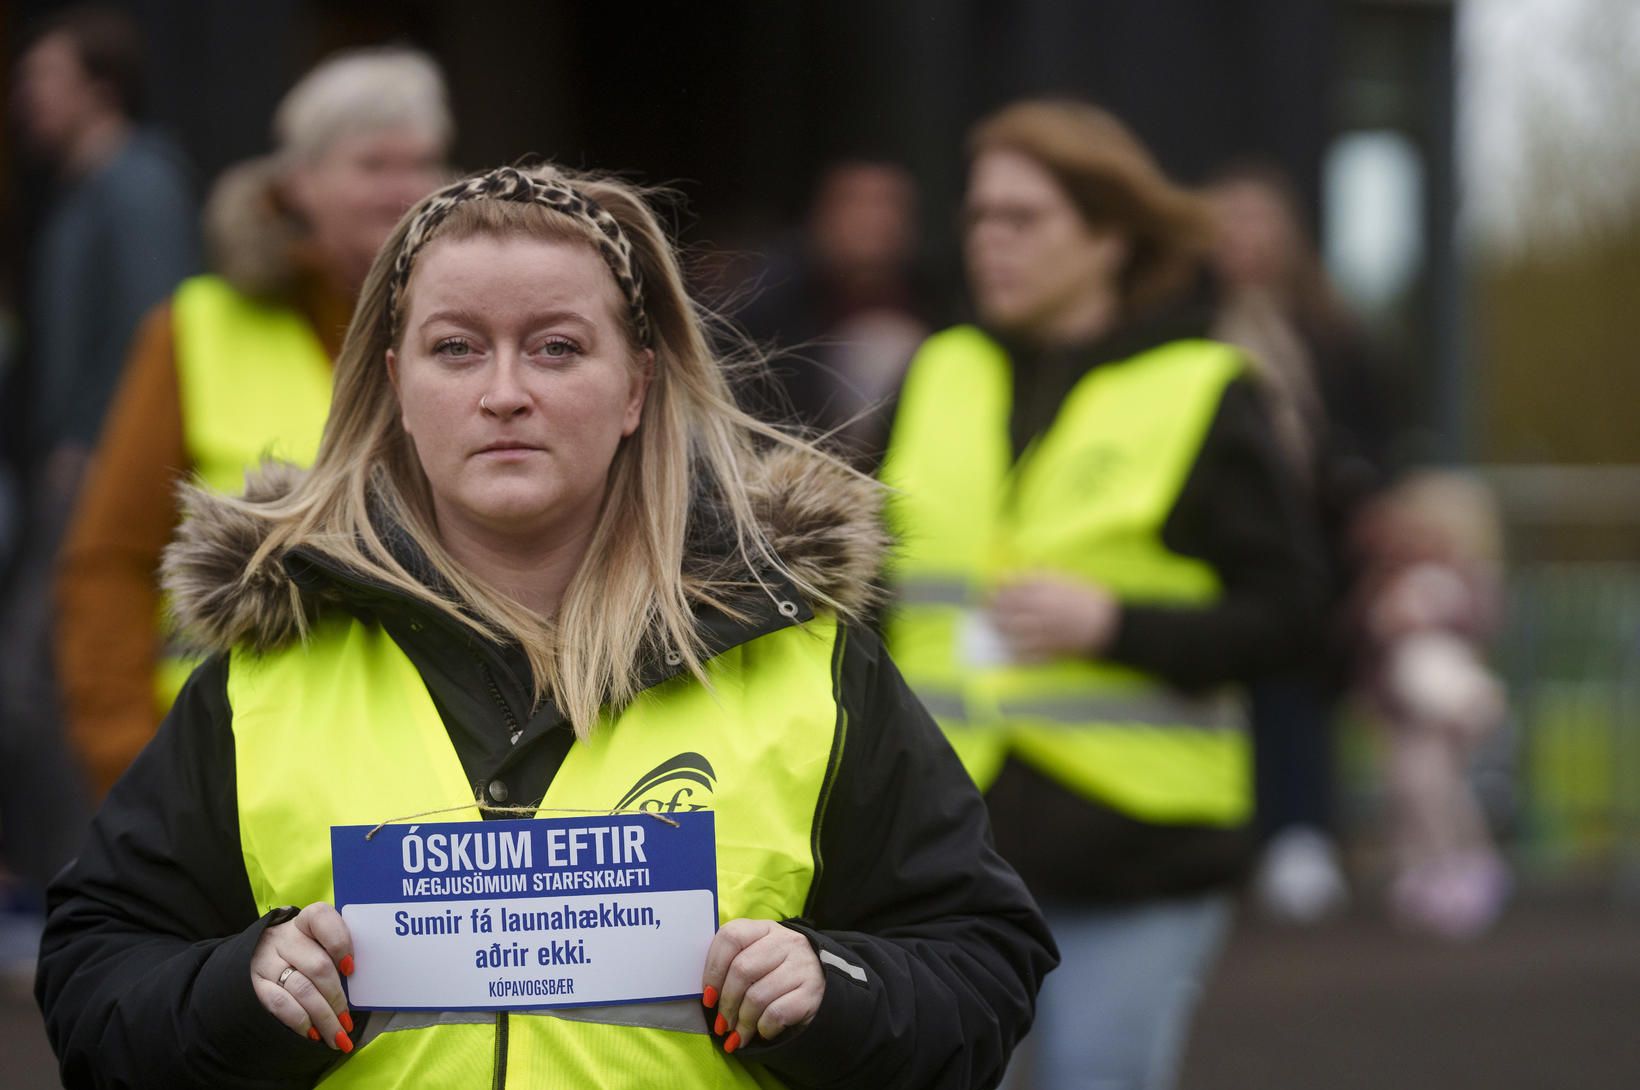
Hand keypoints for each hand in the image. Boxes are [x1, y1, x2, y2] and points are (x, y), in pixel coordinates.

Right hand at [250, 902, 356, 1051]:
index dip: (340, 943)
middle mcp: (285, 938)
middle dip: (337, 998)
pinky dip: (299, 1021)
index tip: (352, 969)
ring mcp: (267, 960)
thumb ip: (338, 953)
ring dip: (323, 1016)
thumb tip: (360, 984)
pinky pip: (279, 1003)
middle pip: (318, 966)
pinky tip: (313, 1033)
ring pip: (301, 989)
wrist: (257, 955)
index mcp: (306, 921)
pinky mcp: (254, 983)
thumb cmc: (303, 950)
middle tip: (348, 1022)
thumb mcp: (319, 942)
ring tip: (337, 1035)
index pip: (322, 919)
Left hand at [701, 919, 823, 1052]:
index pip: (730, 937)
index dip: (713, 969)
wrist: (823, 980)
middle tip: (722, 1024)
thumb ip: (731, 964)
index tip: (708, 996)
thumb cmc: (776, 971)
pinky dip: (763, 1028)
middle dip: (726, 1003)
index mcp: (764, 928)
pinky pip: (777, 1013)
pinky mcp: (812, 991)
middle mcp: (786, 942)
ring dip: (743, 1022)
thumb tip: (706, 995)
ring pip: (758, 996)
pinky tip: (762, 1031)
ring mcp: (802, 965)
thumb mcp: (757, 956)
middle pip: (741, 970)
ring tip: (739, 1035)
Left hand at [988, 577, 1119, 661]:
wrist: (1111, 624)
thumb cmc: (1089, 598)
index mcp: (1049, 589)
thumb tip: (1016, 574)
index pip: (1014, 586)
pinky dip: (1014, 652)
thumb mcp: (1068, 578)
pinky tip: (1007, 649)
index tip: (990, 587)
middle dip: (992, 608)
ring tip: (992, 626)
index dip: (998, 587)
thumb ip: (1042, 575)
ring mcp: (1046, 631)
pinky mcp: (1051, 650)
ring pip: (1013, 631)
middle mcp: (1044, 609)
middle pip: (1009, 608)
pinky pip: (1027, 653)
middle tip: (984, 608)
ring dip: (999, 628)